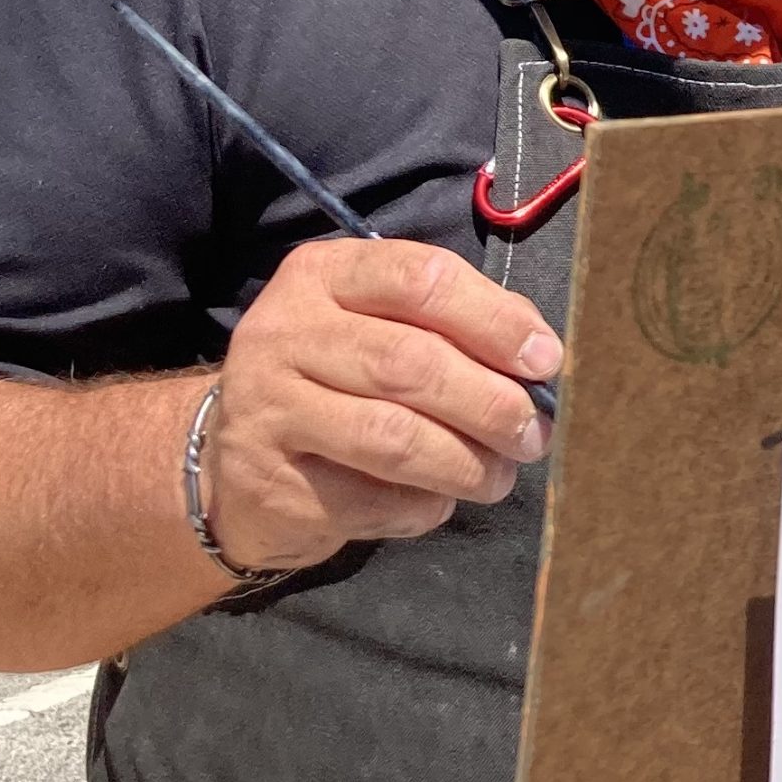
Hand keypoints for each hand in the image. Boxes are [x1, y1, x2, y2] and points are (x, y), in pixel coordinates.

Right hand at [202, 238, 561, 574]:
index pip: (419, 279)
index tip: (545, 360)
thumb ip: (457, 327)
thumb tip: (537, 359)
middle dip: (490, 404)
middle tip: (534, 434)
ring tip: (500, 476)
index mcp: (325, 275)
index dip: (494, 321)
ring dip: (465, 463)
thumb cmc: (339, 381)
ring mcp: (266, 408)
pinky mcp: (268, 483)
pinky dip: (422, 506)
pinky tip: (437, 500)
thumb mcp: (385, 327)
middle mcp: (284, 331)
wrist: (236, 463)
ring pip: (391, 438)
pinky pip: (369, 500)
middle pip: (409, 364)